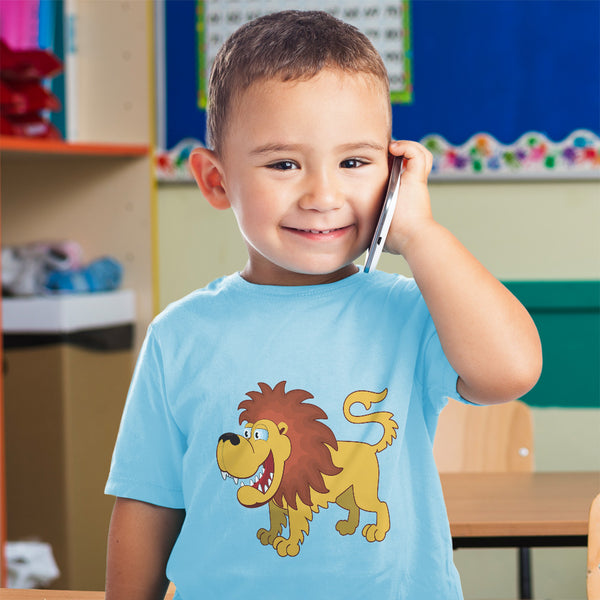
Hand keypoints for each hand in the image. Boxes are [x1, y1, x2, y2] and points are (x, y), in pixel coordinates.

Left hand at [383, 140, 434, 256]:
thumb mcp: (380, 228)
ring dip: (407, 147)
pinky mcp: (417, 178)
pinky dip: (407, 147)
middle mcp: (412, 185)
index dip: (393, 164)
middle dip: (400, 152)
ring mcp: (416, 180)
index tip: (376, 164)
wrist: (410, 238)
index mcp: (404, 194)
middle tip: (383, 152)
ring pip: (419, 154)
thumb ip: (375, 225)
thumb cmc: (395, 238)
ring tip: (392, 149)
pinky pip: (416, 153)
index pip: (402, 172)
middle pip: (414, 160)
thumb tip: (365, 234)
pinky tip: (394, 149)